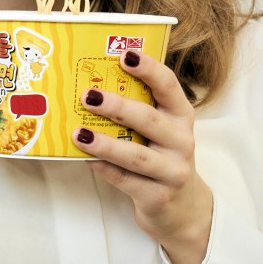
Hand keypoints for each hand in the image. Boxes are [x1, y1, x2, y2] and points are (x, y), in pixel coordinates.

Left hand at [71, 51, 212, 263]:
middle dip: (118, 106)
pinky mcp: (158, 197)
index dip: (148, 69)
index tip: (125, 54)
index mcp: (182, 116)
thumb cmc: (163, 157)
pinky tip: (84, 158)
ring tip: (79, 132)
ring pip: (136, 155)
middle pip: (149, 120)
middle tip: (88, 95)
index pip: (169, 86)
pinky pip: (125, 181)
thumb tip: (93, 85)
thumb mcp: (162, 131)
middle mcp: (182, 141)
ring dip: (105, 143)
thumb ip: (140, 109)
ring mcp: (172, 171)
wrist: (184, 209)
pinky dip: (103, 168)